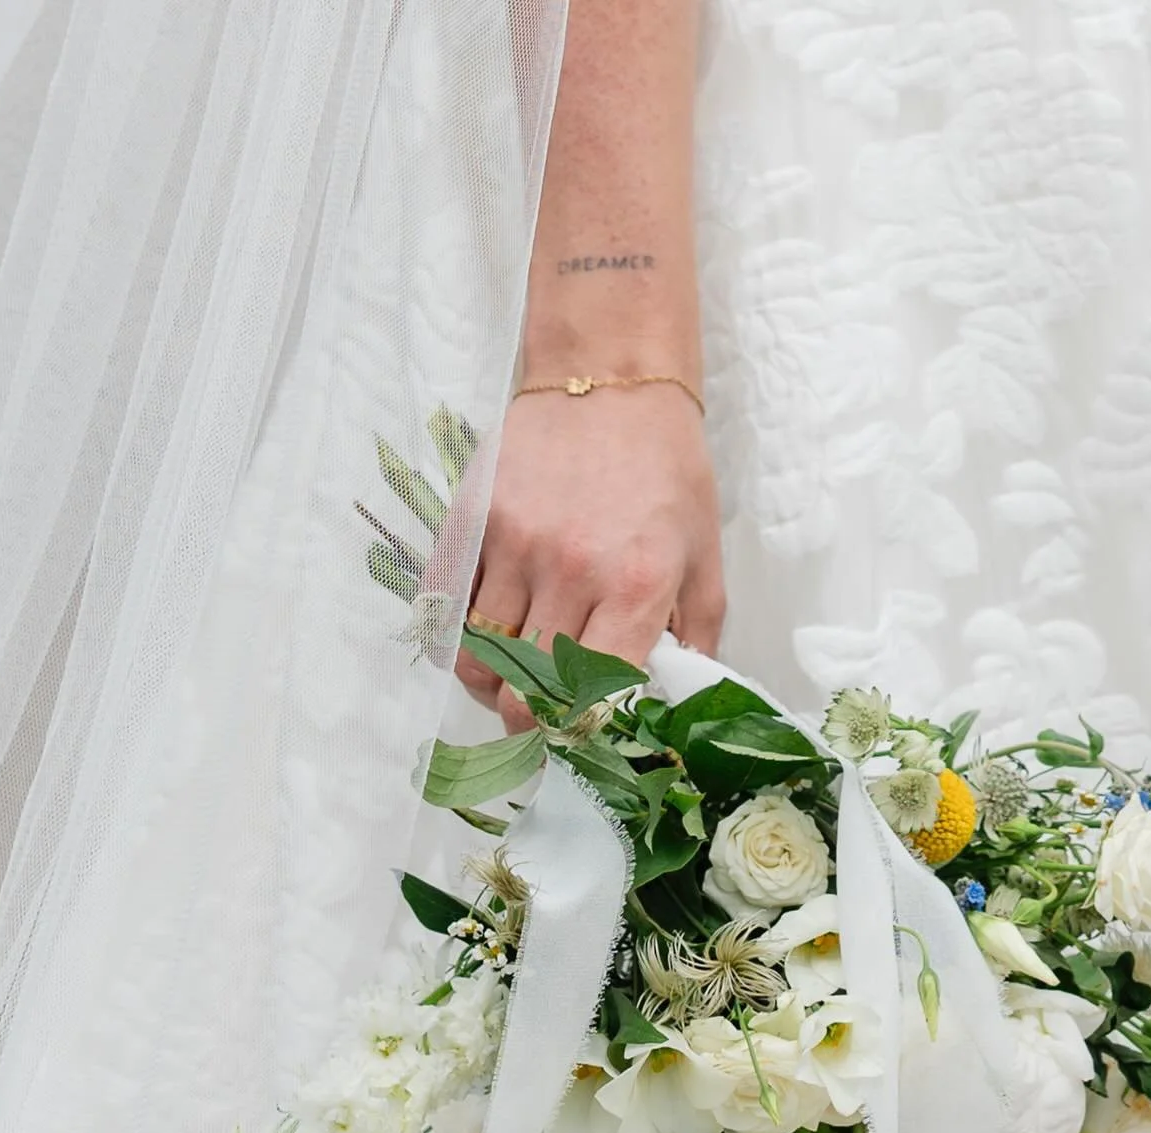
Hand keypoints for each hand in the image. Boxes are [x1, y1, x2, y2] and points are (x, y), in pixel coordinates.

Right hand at [460, 385, 724, 730]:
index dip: (577, 734)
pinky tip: (481, 638)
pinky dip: (457, 639)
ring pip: (478, 660)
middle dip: (529, 720)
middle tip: (539, 715)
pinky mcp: (472, 520)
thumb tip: (666, 706)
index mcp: (636, 587)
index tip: (577, 736)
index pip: (590, 699)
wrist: (611, 379)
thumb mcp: (705, 558)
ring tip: (510, 677)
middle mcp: (571, 571)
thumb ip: (694, 639)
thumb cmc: (666, 474)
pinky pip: (445, 609)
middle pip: (525, 692)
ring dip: (491, 684)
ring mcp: (514, 545)